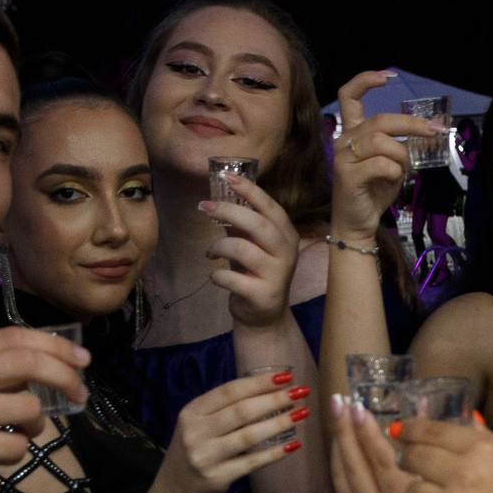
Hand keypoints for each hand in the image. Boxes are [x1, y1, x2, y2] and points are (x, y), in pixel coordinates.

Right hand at [0, 327, 90, 492]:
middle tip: (79, 394)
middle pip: (27, 362)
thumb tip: (46, 362)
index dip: (54, 345)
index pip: (12, 337)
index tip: (81, 359)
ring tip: (17, 434)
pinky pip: (18, 446)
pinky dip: (16, 453)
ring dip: (36, 425)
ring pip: (29, 408)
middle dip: (64, 377)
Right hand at [146, 372, 308, 492]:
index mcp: (192, 412)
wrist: (176, 488)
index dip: (258, 383)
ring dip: (279, 423)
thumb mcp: (199, 423)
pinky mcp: (218, 477)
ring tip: (301, 413)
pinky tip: (293, 445)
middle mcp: (196, 432)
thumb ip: (223, 407)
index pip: (229, 391)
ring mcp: (206, 456)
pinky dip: (274, 453)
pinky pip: (252, 462)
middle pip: (241, 411)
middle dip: (274, 399)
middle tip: (300, 392)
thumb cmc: (196, 448)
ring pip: (249, 435)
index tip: (285, 376)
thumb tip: (267, 388)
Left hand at [205, 176, 302, 330]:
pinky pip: (232, 278)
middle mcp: (287, 253)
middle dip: (229, 211)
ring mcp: (277, 275)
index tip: (226, 177)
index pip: (270, 207)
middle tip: (205, 207)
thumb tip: (219, 196)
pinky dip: (217, 275)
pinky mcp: (262, 295)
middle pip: (259, 224)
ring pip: (243, 249)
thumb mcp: (253, 245)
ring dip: (218, 246)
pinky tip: (215, 276)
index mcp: (287, 235)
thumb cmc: (256, 273)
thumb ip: (242, 224)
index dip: (249, 190)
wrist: (265, 315)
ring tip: (210, 252)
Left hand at [326, 396, 420, 492]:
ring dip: (337, 441)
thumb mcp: (440, 476)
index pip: (380, 458)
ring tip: (338, 414)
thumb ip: (429, 440)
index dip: (366, 430)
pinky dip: (337, 460)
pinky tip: (340, 440)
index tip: (359, 406)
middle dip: (345, 429)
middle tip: (340, 401)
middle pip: (355, 463)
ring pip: (341, 473)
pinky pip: (339, 485)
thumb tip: (418, 401)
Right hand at [328, 69, 434, 244]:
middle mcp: (344, 140)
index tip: (388, 77)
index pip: (349, 96)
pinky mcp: (346, 175)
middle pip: (380, 120)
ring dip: (401, 156)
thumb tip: (430, 127)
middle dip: (411, 124)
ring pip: (382, 142)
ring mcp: (342, 156)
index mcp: (353, 133)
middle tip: (434, 130)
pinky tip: (389, 182)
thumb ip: (399, 144)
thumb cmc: (374, 192)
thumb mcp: (391, 163)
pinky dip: (394, 172)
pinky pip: (381, 164)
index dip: (366, 81)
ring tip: (400, 171)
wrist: (357, 224)